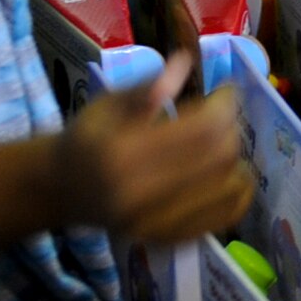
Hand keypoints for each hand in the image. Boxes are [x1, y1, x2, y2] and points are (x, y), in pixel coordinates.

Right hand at [51, 55, 254, 244]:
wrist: (63, 190)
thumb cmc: (89, 138)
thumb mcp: (109, 103)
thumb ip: (148, 86)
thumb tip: (185, 61)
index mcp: (121, 154)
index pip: (201, 128)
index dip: (225, 104)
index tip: (226, 90)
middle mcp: (138, 194)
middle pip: (219, 156)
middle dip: (231, 127)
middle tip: (224, 115)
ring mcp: (154, 224)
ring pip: (227, 187)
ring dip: (238, 158)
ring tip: (224, 141)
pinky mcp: (166, 240)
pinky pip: (222, 219)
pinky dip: (238, 194)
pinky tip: (233, 174)